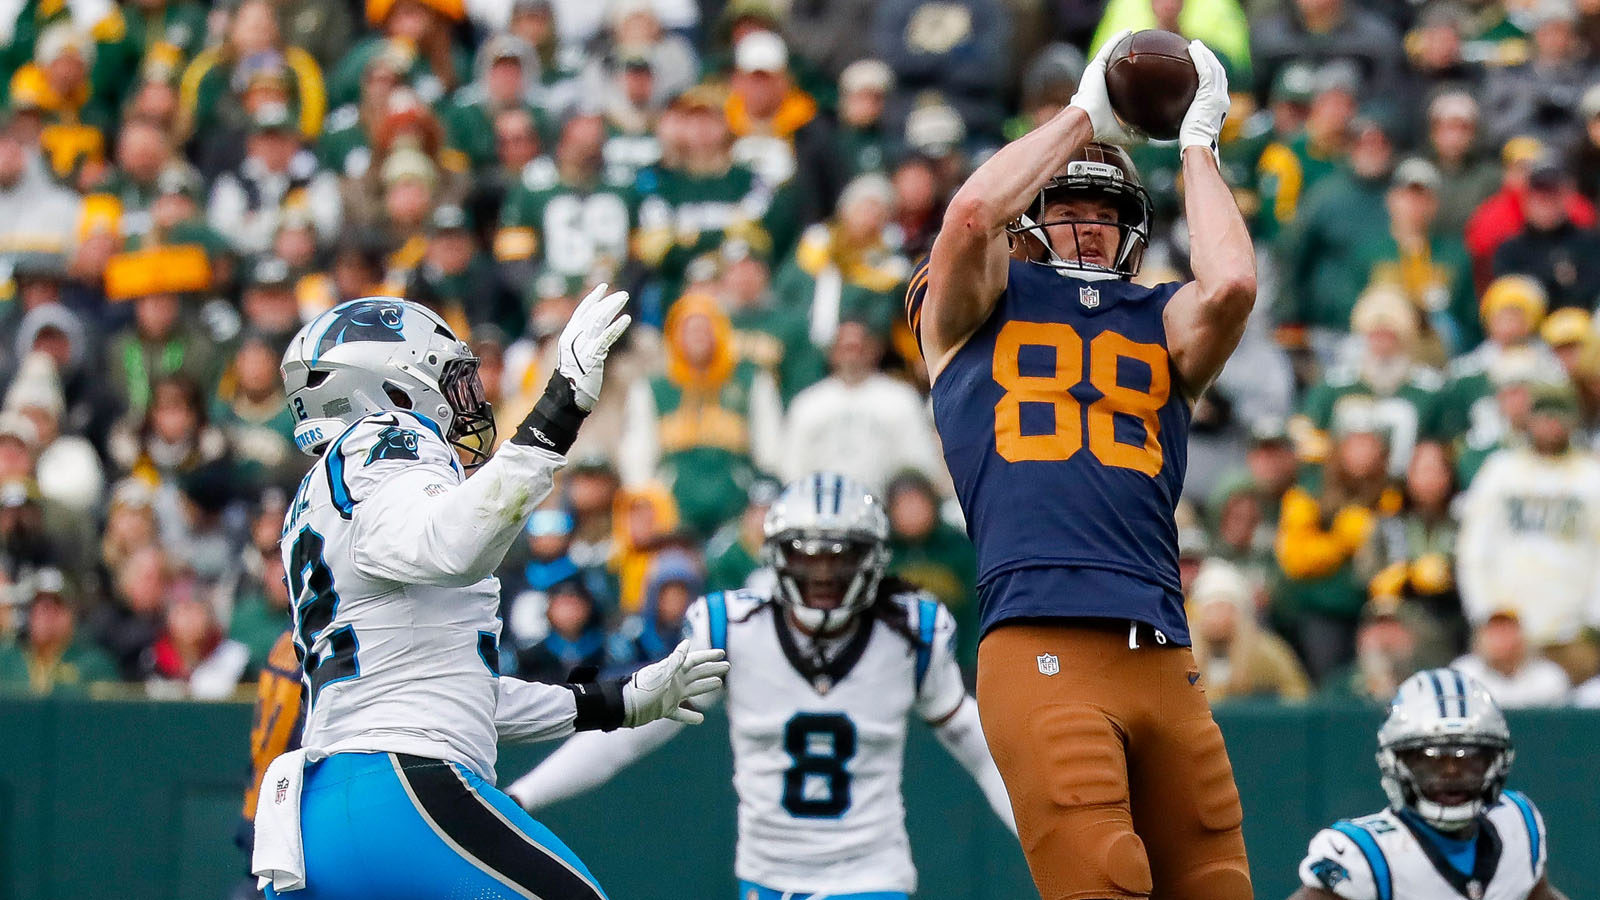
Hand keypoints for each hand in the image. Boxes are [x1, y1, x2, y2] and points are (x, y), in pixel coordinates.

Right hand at [558, 282, 631, 410]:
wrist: (568, 396)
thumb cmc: (574, 379)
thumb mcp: (577, 356)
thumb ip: (585, 342)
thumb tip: (598, 333)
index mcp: (569, 335)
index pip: (581, 311)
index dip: (592, 298)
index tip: (602, 287)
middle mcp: (574, 337)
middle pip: (593, 312)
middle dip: (608, 301)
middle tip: (623, 294)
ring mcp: (582, 345)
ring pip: (599, 320)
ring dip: (613, 307)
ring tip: (625, 299)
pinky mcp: (592, 355)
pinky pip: (606, 337)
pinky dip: (617, 326)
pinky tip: (626, 319)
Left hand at [622, 641, 729, 726]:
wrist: (625, 707)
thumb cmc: (642, 688)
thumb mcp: (662, 673)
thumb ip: (676, 660)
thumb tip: (687, 643)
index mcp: (674, 670)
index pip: (695, 660)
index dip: (709, 656)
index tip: (722, 654)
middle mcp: (674, 681)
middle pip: (698, 674)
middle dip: (712, 670)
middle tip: (727, 667)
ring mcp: (670, 695)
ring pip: (693, 690)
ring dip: (706, 687)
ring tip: (718, 684)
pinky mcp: (665, 709)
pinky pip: (681, 713)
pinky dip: (690, 716)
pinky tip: (700, 719)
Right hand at [1069, 30, 1138, 145]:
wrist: (1084, 122)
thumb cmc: (1097, 128)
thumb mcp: (1119, 132)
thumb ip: (1132, 134)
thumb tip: (1147, 138)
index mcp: (1100, 95)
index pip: (1110, 83)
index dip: (1119, 78)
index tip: (1129, 74)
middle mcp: (1095, 82)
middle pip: (1109, 65)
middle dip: (1119, 57)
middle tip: (1131, 50)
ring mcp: (1094, 73)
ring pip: (1108, 53)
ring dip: (1119, 43)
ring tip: (1131, 35)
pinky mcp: (1095, 67)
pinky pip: (1108, 49)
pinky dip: (1117, 40)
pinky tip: (1128, 32)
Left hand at [1179, 40, 1229, 155]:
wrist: (1199, 145)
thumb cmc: (1190, 145)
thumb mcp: (1187, 131)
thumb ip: (1181, 122)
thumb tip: (1164, 121)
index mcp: (1219, 106)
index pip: (1218, 85)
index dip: (1212, 73)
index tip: (1202, 65)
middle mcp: (1222, 98)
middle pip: (1219, 72)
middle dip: (1210, 59)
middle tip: (1198, 50)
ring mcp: (1217, 95)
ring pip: (1214, 67)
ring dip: (1205, 54)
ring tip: (1194, 45)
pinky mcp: (1210, 92)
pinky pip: (1205, 70)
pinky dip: (1200, 57)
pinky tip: (1191, 49)